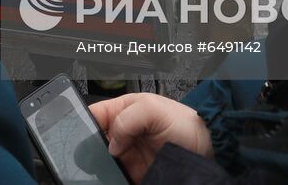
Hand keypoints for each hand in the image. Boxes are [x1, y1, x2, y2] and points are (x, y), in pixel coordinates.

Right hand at [89, 93, 212, 182]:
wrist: (207, 149)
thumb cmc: (185, 123)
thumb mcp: (154, 108)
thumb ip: (127, 119)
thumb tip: (111, 142)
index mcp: (122, 110)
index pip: (94, 114)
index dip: (83, 122)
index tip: (79, 133)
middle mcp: (123, 132)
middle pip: (95, 141)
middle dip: (90, 148)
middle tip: (92, 155)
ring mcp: (128, 154)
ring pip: (103, 161)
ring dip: (101, 165)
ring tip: (105, 166)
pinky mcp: (135, 173)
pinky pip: (117, 176)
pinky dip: (113, 178)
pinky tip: (115, 177)